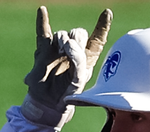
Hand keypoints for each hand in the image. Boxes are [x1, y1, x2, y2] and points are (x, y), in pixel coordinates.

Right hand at [21, 6, 111, 127]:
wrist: (49, 104)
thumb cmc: (66, 94)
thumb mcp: (79, 80)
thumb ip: (78, 61)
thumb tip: (68, 44)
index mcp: (87, 59)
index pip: (97, 39)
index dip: (102, 26)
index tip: (107, 13)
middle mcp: (74, 51)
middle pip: (78, 33)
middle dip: (75, 41)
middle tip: (68, 52)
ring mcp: (58, 50)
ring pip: (62, 34)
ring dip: (62, 41)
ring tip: (59, 53)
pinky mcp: (44, 51)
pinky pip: (43, 33)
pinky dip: (42, 21)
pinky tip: (42, 11)